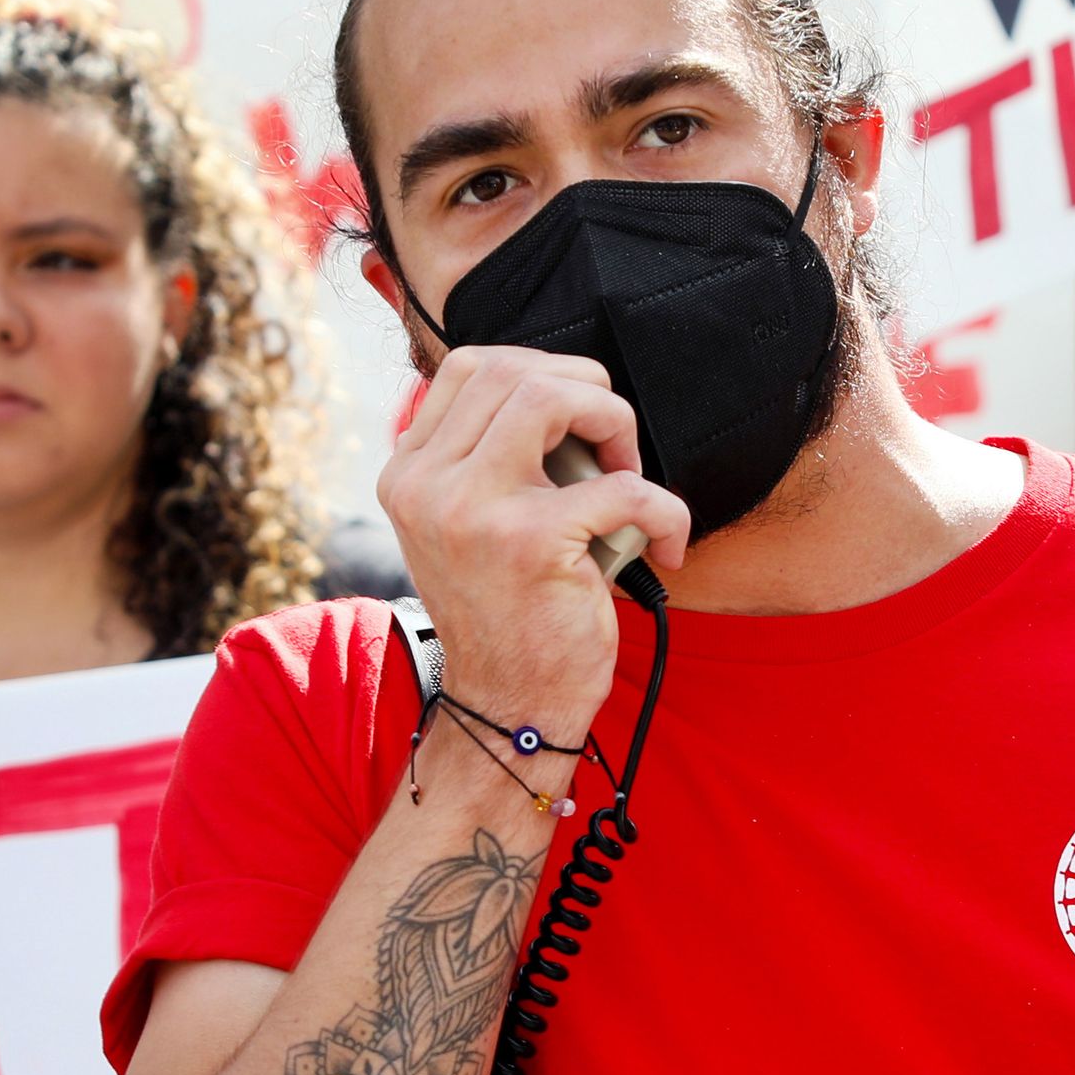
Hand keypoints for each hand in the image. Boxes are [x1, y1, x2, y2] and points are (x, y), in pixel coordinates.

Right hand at [377, 343, 686, 729]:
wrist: (509, 705)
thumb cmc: (509, 611)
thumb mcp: (469, 525)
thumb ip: (487, 459)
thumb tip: (563, 391)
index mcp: (408, 474)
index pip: (469, 368)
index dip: (540, 372)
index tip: (577, 420)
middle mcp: (425, 485)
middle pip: (512, 371)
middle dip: (585, 391)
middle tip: (612, 445)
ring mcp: (470, 509)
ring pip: (552, 398)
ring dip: (613, 423)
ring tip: (629, 475)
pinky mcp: (529, 541)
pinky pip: (621, 486)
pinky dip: (665, 509)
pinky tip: (666, 542)